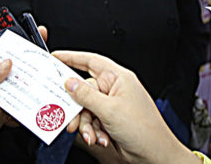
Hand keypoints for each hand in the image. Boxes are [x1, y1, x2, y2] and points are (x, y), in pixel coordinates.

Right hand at [54, 51, 197, 163]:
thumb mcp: (109, 110)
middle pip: (84, 91)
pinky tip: (100, 138)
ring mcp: (112, 105)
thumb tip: (69, 82)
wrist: (155, 154)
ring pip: (85, 109)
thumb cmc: (143, 129)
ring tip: (92, 135)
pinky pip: (91, 121)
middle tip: (70, 120)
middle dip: (77, 108)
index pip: (91, 60)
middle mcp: (114, 89)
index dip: (72, 57)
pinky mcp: (110, 119)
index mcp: (117, 78)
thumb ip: (86, 95)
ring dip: (86, 124)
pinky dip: (92, 131)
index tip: (55, 58)